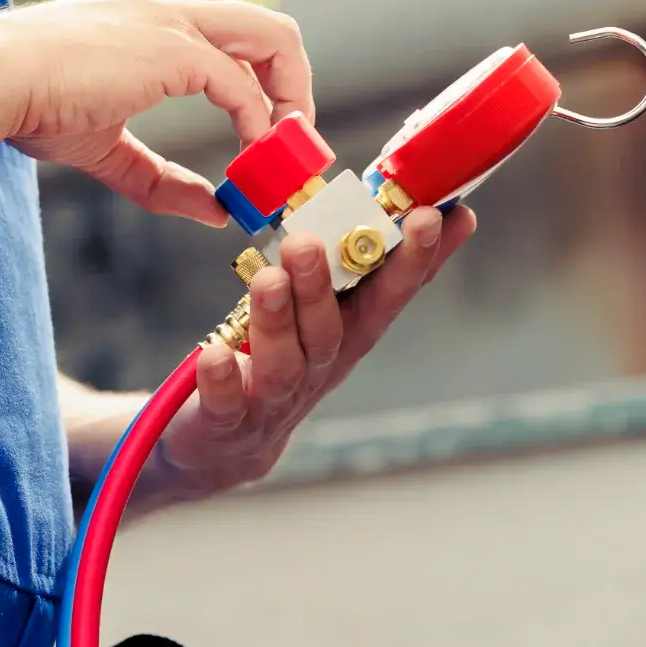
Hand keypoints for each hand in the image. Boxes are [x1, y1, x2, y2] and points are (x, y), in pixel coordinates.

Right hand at [0, 0, 312, 226]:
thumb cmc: (34, 106)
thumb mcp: (110, 149)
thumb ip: (164, 181)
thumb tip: (217, 212)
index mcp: (158, 10)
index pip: (239, 37)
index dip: (265, 89)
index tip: (270, 140)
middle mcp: (174, 1)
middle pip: (273, 31)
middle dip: (295, 91)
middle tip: (293, 147)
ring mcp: (177, 17)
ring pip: (277, 40)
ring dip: (291, 101)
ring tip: (283, 154)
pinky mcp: (174, 47)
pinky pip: (242, 84)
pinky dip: (256, 123)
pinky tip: (247, 156)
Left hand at [150, 205, 477, 500]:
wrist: (228, 445)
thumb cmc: (280, 359)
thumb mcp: (325, 313)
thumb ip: (357, 264)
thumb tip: (420, 201)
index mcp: (345, 336)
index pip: (388, 296)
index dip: (414, 261)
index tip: (431, 215)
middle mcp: (317, 370)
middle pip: (330, 332)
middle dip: (323, 288)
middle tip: (309, 242)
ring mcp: (273, 401)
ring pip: (282, 365)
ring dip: (278, 321)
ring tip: (267, 280)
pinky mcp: (226, 423)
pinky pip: (225, 404)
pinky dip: (222, 380)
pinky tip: (214, 354)